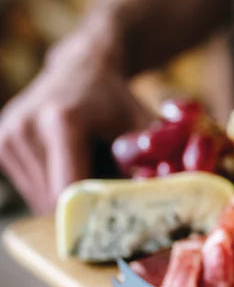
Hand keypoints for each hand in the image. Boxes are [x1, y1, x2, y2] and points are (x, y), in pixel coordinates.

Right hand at [0, 29, 150, 212]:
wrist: (82, 67)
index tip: (113, 219)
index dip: (92, 211)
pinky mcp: (0, 142)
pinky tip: (66, 161)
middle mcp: (26, 127)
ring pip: (38, 197)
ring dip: (64, 197)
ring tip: (85, 168)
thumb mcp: (141, 123)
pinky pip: (28, 186)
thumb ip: (153, 157)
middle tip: (105, 193)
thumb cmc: (117, 100)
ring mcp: (7, 135)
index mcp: (61, 122)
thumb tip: (164, 188)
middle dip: (81, 205)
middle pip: (52, 198)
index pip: (69, 189)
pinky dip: (50, 185)